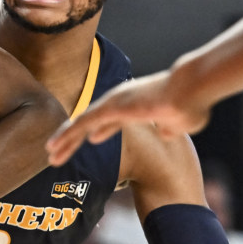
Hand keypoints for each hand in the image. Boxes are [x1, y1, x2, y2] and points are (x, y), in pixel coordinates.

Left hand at [46, 71, 209, 165]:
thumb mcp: (180, 123)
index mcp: (136, 105)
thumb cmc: (191, 104)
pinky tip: (53, 146)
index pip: (113, 119)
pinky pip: (82, 123)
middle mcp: (121, 100)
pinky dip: (66, 134)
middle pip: (92, 122)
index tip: (92, 139)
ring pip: (82, 123)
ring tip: (50, 153)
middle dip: (75, 137)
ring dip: (65, 139)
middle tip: (60, 151)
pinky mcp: (110, 107)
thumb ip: (170, 128)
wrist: (192, 90)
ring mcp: (114, 102)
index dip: (102, 130)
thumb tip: (166, 133)